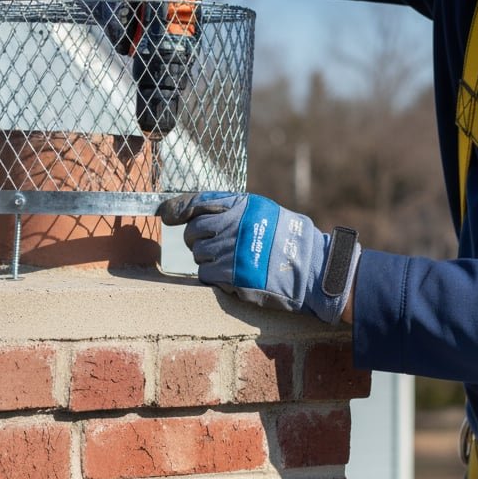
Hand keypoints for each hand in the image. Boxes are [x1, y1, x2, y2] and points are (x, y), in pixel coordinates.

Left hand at [160, 192, 360, 324]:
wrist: (310, 268)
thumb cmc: (287, 239)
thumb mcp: (262, 211)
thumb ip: (230, 208)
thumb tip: (192, 211)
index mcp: (240, 206)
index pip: (197, 203)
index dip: (177, 209)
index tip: (167, 214)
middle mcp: (233, 225)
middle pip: (193, 233)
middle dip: (198, 240)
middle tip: (215, 245)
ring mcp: (231, 251)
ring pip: (198, 255)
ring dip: (208, 259)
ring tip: (231, 260)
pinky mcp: (232, 275)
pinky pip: (206, 274)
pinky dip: (214, 275)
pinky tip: (231, 274)